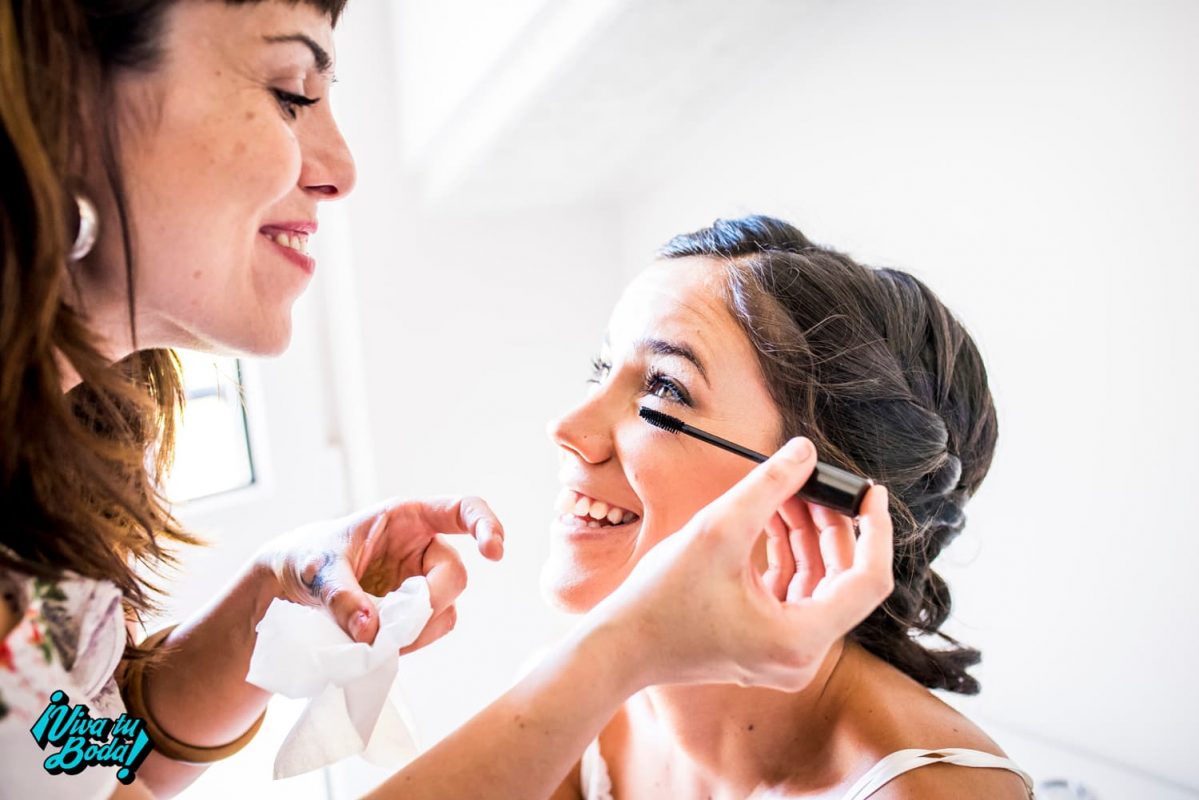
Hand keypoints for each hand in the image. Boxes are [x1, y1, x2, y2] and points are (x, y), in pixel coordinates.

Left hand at [257, 496, 504, 648]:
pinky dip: (410, 641)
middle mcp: (422, 548)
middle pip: (455, 575)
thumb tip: (369, 629)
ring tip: (375, 636)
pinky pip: (430, 629)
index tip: (493, 552)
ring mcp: (421, 581)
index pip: (463, 509)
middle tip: (392, 623)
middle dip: (429, 601)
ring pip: (445, 608)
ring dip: (417, 627)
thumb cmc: (309, 559)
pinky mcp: (414, 611)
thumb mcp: (318, 570)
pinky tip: (381, 644)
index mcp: (407, 519)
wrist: (292, 588)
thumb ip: (342, 597)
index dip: (486, 525)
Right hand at [588, 437, 892, 691]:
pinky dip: (787, 553)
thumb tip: (805, 452)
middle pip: (843, 579)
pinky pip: (793, 591)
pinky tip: (772, 516)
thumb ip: (769, 486)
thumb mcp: (718, 530)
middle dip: (832, 524)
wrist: (619, 646)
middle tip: (815, 480)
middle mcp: (801, 655)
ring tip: (788, 490)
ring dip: (807, 534)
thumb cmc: (661, 600)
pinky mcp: (764, 643)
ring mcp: (783, 653)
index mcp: (801, 639)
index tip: (870, 492)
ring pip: (817, 583)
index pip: (868, 580)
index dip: (875, 531)